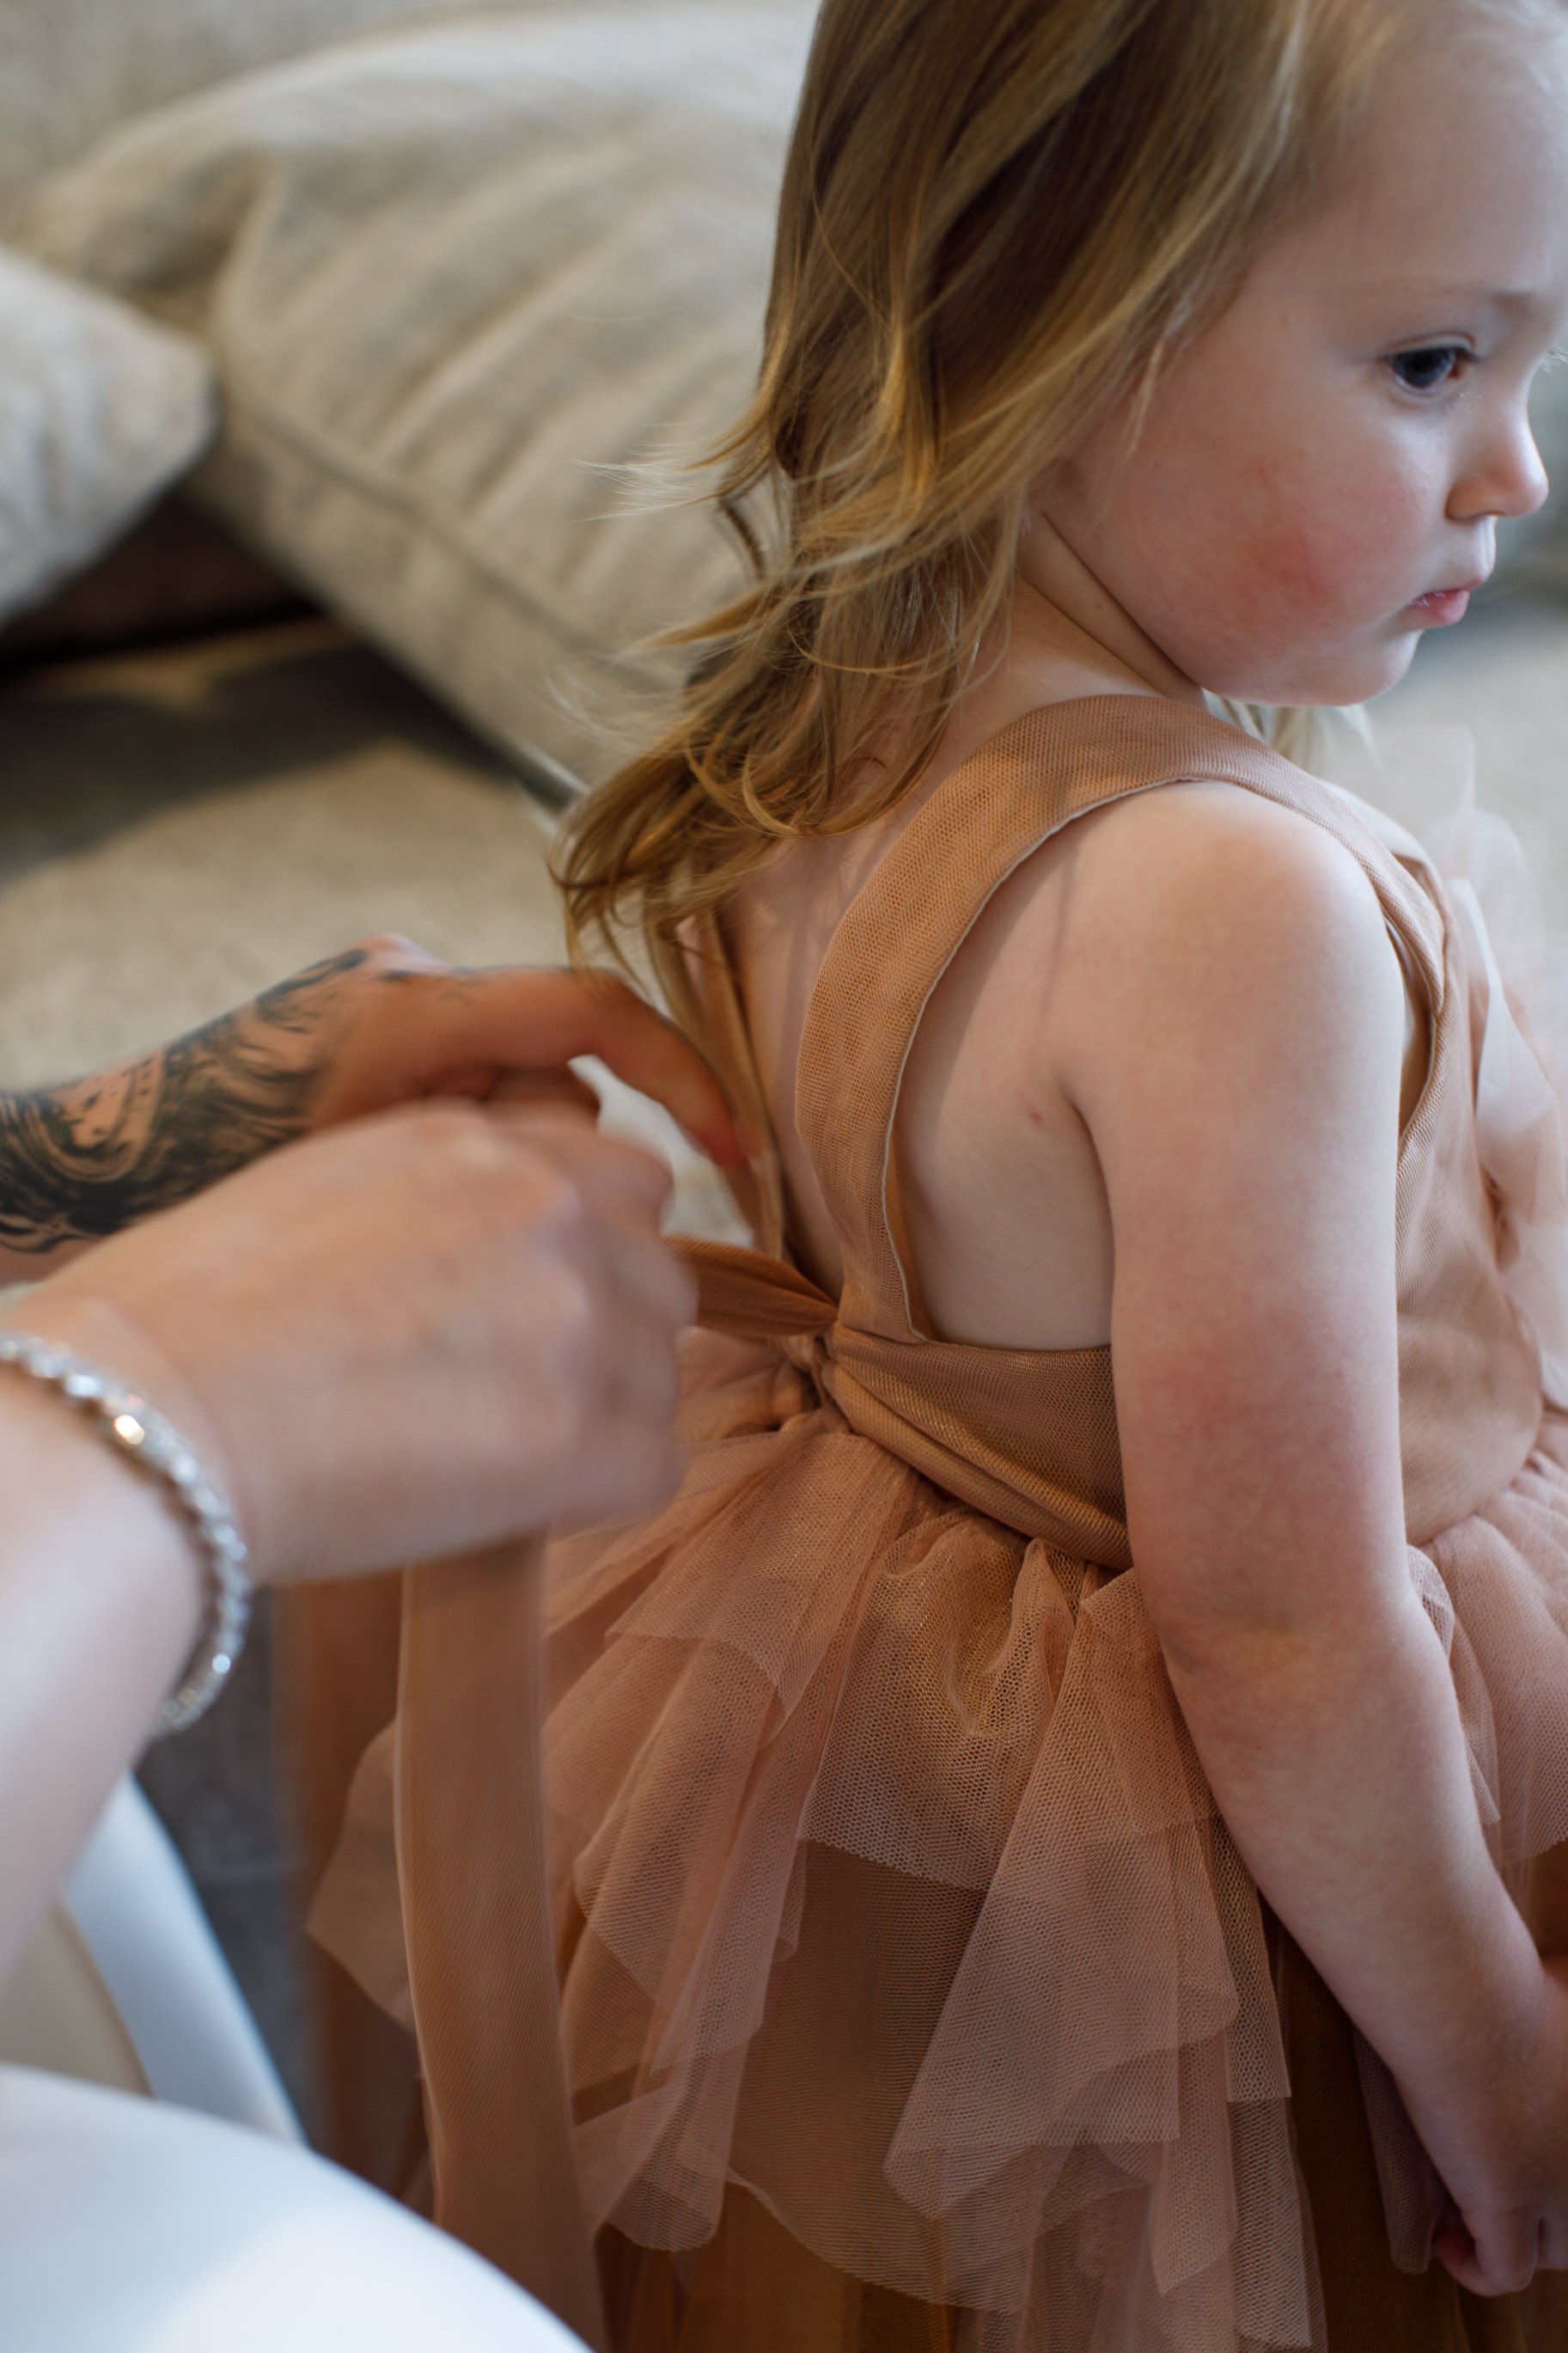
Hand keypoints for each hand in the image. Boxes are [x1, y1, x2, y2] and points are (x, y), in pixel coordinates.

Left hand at [0, 940, 741, 1265]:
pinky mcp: (370, 1049)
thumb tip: (615, 1203)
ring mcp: (384, 1015)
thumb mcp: (365, 1204)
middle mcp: (403, 990)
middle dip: (545, 1173)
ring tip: (404, 1244)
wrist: (79, 1181)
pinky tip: (391, 1225)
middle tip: (466, 1256)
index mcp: (406, 1014)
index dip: (681, 1078)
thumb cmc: (197, 1202)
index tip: (734, 1156)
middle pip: (558, 1082)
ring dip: (498, 1183)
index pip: (590, 1012)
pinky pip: (465, 1108)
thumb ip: (491, 1186)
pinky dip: (460, 1169)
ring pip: (517, 1110)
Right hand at [16, 1098, 696, 1577]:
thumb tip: (507, 1257)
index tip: (531, 1310)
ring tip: (485, 1454)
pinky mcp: (581, 1434)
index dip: (592, 1255)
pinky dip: (595, 1495)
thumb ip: (451, 1198)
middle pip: (661, 1279)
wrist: (151, 1416)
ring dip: (600, 1420)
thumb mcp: (336, 1188)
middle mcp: (552, 1208)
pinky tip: (509, 1502)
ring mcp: (577, 1316)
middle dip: (606, 1339)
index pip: (630, 1182)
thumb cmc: (201, 1318)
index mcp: (490, 1142)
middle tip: (504, 1398)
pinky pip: (653, 1467)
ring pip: (659, 1378)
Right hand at [1402, 1958, 1567, 2294]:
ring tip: (1474, 2219)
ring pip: (1557, 2249)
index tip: (1522, 2141)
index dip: (1559, 2164)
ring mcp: (1557, 2187)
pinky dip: (1477, 2269)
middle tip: (1508, 2187)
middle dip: (1552, 2214)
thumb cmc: (1508, 1976)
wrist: (1468, 2001)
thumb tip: (1561, 1977)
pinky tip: (1447, 2243)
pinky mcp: (1506, 2205)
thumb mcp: (1566, 1981)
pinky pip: (1505, 2272)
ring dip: (1522, 2242)